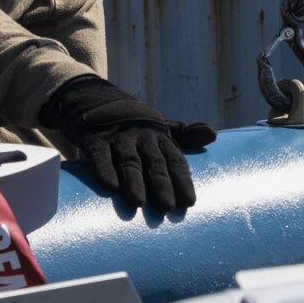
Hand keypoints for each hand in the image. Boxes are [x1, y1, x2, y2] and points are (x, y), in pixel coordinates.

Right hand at [40, 77, 215, 213]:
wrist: (90, 96)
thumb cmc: (131, 120)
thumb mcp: (158, 124)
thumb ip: (185, 134)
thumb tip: (213, 135)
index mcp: (159, 134)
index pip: (175, 159)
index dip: (182, 181)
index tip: (189, 203)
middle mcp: (141, 134)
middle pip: (154, 161)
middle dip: (161, 183)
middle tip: (167, 206)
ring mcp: (117, 135)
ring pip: (128, 159)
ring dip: (133, 180)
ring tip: (138, 202)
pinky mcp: (93, 137)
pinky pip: (100, 154)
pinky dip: (104, 169)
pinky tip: (110, 186)